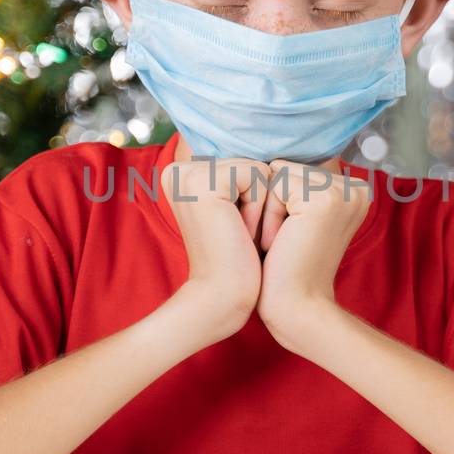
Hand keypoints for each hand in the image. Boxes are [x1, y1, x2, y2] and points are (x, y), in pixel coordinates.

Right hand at [160, 156, 271, 343]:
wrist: (222, 298)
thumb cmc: (237, 260)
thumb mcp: (237, 209)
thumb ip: (242, 178)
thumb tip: (275, 156)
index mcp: (183, 173)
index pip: (243, 163)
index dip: (254, 197)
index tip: (235, 229)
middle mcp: (178, 169)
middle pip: (250, 162)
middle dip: (258, 200)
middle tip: (238, 234)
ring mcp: (188, 174)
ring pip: (257, 168)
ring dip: (260, 205)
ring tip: (239, 234)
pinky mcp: (204, 184)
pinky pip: (258, 176)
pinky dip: (259, 207)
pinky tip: (241, 232)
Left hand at [256, 159, 371, 353]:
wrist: (296, 309)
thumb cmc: (286, 269)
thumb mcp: (296, 217)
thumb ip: (295, 185)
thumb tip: (267, 157)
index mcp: (353, 190)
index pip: (296, 168)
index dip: (279, 201)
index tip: (290, 236)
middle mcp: (356, 187)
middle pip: (287, 167)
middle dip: (273, 203)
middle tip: (286, 242)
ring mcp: (344, 191)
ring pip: (279, 174)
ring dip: (269, 209)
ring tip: (283, 242)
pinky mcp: (325, 198)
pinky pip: (275, 184)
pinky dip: (268, 214)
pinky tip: (281, 242)